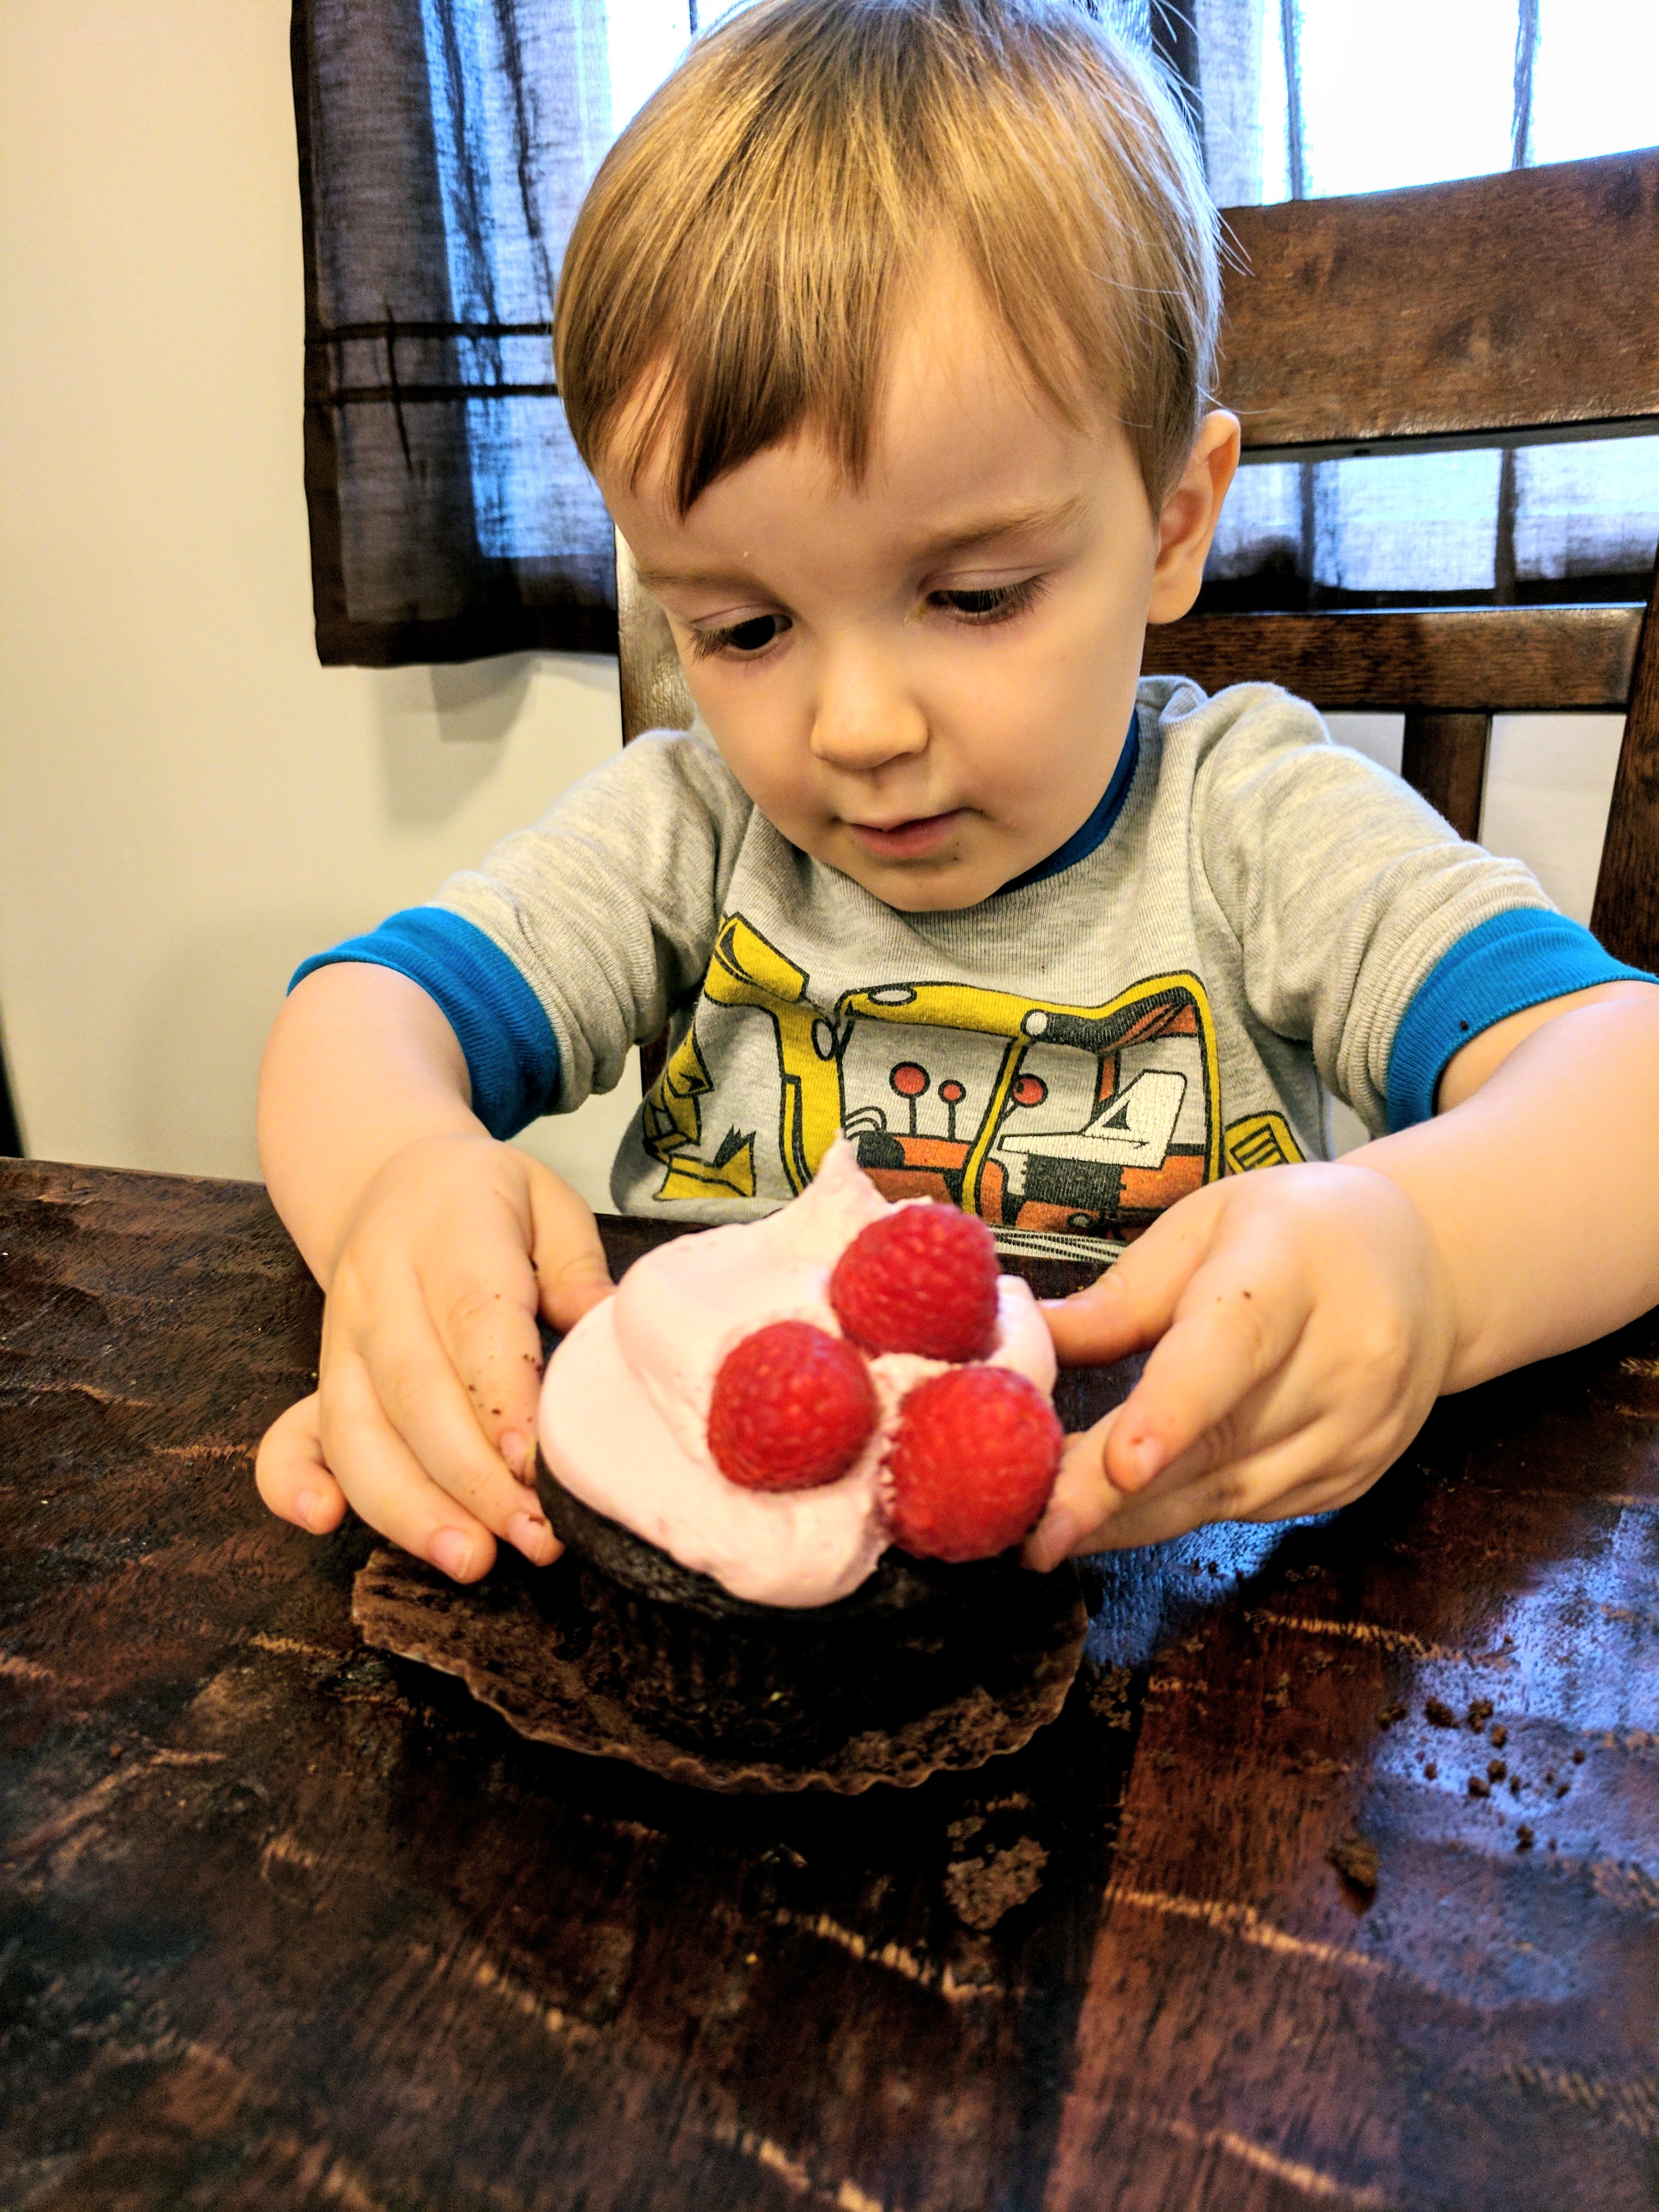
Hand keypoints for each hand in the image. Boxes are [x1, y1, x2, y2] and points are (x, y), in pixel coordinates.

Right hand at [255, 1131, 613, 1579]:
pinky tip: (322, 1523)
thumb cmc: (487, 1202)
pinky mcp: (319, 1376)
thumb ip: (576, 1263)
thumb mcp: (546, 1198)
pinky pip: (290, 1435)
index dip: (502, 1398)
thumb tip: (606, 1326)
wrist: (393, 1180)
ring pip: (358, 1431)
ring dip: (409, 1506)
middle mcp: (382, 1291)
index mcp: (450, 1233)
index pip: (474, 1322)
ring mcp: (341, 1338)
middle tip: (534, 1536)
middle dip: (473, 1479)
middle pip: (416, 1394)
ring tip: (469, 1559)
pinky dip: (291, 1483)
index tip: (538, 1462)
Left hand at [1023, 1162, 1456, 1561]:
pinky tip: (1114, 1522)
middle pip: (1218, 1439)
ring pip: (1227, 1494)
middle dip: (1114, 1494)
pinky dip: (1174, 1518)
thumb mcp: (1203, 1226)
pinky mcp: (1354, 1476)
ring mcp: (1359, 1428)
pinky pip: (1248, 1512)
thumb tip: (1023, 1340)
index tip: (1122, 1465)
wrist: (1425, 1266)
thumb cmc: (1292, 1231)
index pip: (1232, 1345)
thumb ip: (1119, 1296)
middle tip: (1034, 1531)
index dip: (1174, 1410)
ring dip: (1130, 1521)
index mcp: (1292, 1266)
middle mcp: (1344, 1355)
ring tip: (1045, 1533)